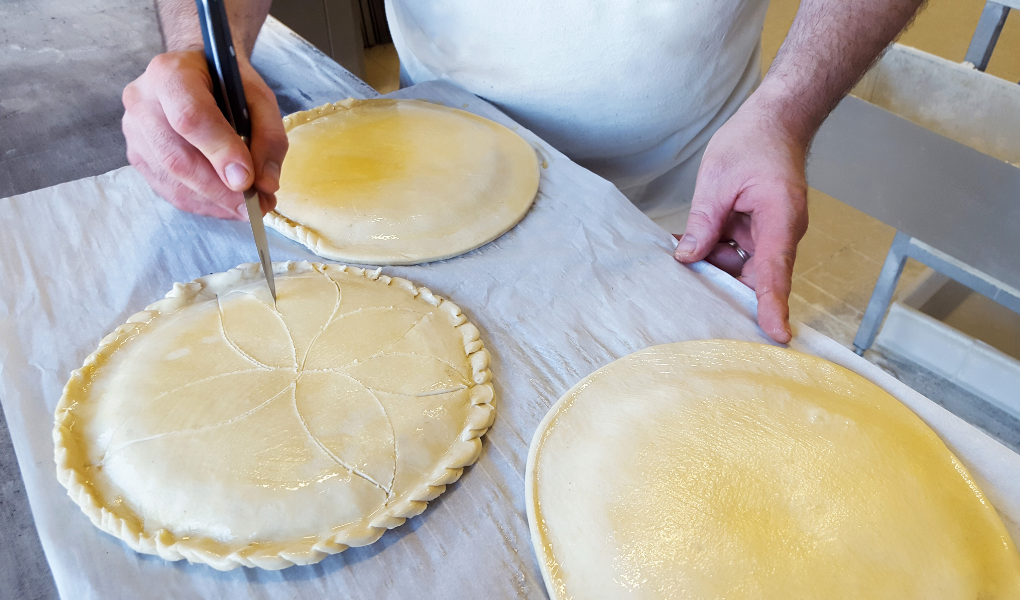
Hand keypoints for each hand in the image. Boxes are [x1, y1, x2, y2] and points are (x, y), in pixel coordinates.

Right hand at [122, 50, 287, 219]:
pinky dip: (202, 203)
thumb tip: (265, 184)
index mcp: (171, 74)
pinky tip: (226, 204)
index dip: (219, 152)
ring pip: (171, 179)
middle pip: (176, 157)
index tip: (247, 181)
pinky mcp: (137, 155)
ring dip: (214, 202)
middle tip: (255, 207)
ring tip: (249, 207)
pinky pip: (167, 189)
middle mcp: (142, 101)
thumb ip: (268, 136)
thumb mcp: (259, 97)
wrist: (196, 72)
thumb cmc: (227, 82)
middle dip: (219, 190)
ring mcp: (134, 131)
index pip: (190, 117)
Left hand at [673, 95, 808, 343]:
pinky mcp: (758, 232)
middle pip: (756, 279)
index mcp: (779, 220)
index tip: (777, 335)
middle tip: (693, 303)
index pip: (776, 273)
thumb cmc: (754, 143)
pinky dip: (715, 254)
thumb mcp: (717, 182)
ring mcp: (770, 234)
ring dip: (715, 268)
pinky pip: (737, 254)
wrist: (775, 120)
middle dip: (726, 290)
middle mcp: (780, 233)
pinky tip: (691, 250)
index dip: (774, 307)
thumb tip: (687, 259)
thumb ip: (703, 223)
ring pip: (742, 269)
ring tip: (684, 263)